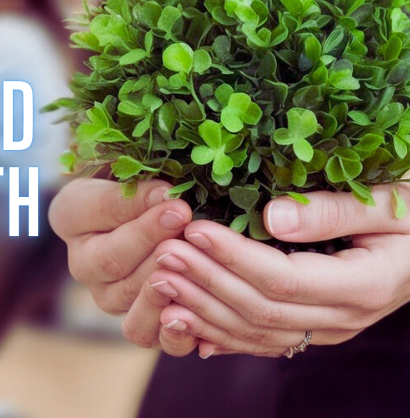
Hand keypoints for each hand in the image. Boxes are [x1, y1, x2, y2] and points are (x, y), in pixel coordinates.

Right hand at [49, 178, 195, 353]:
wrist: (158, 214)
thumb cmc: (144, 181)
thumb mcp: (132, 171)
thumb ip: (140, 186)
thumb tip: (166, 196)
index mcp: (71, 216)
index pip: (95, 211)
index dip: (134, 206)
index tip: (172, 196)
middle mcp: (82, 264)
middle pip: (110, 260)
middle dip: (151, 240)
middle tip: (185, 220)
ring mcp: (110, 297)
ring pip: (130, 298)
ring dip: (164, 280)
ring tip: (193, 262)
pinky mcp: (138, 323)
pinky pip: (149, 336)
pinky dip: (173, 329)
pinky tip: (196, 312)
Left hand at [145, 183, 409, 357]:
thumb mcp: (389, 204)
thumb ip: (334, 210)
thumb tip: (273, 217)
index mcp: (362, 285)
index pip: (282, 278)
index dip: (234, 257)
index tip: (194, 230)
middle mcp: (341, 317)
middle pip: (259, 308)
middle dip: (206, 280)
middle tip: (163, 251)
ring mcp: (325, 328)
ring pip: (253, 330)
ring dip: (201, 307)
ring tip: (159, 278)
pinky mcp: (310, 328)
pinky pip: (258, 340)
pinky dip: (215, 332)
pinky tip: (180, 321)